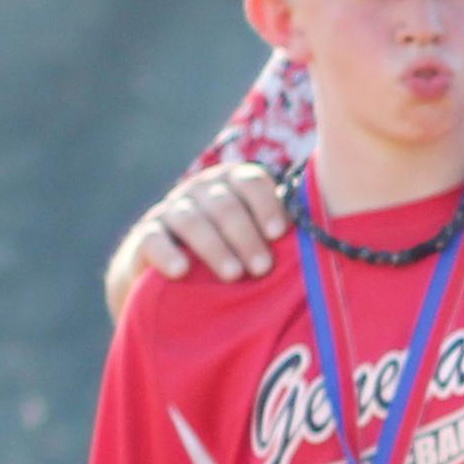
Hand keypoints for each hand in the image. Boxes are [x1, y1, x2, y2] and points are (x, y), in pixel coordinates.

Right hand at [124, 161, 290, 287]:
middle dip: (246, 236)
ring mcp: (171, 210)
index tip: (278, 234)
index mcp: (233, 185)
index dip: (266, 204)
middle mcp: (202, 191)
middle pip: (225, 203)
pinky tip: (182, 271)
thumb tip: (318, 250)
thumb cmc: (233, 258)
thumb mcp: (256, 243)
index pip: (251, 182)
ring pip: (191, 219)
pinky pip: (153, 239)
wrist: (174, 281)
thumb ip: (279, 237)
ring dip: (214, 247)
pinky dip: (167, 253)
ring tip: (233, 275)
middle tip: (262, 268)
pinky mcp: (145, 236)